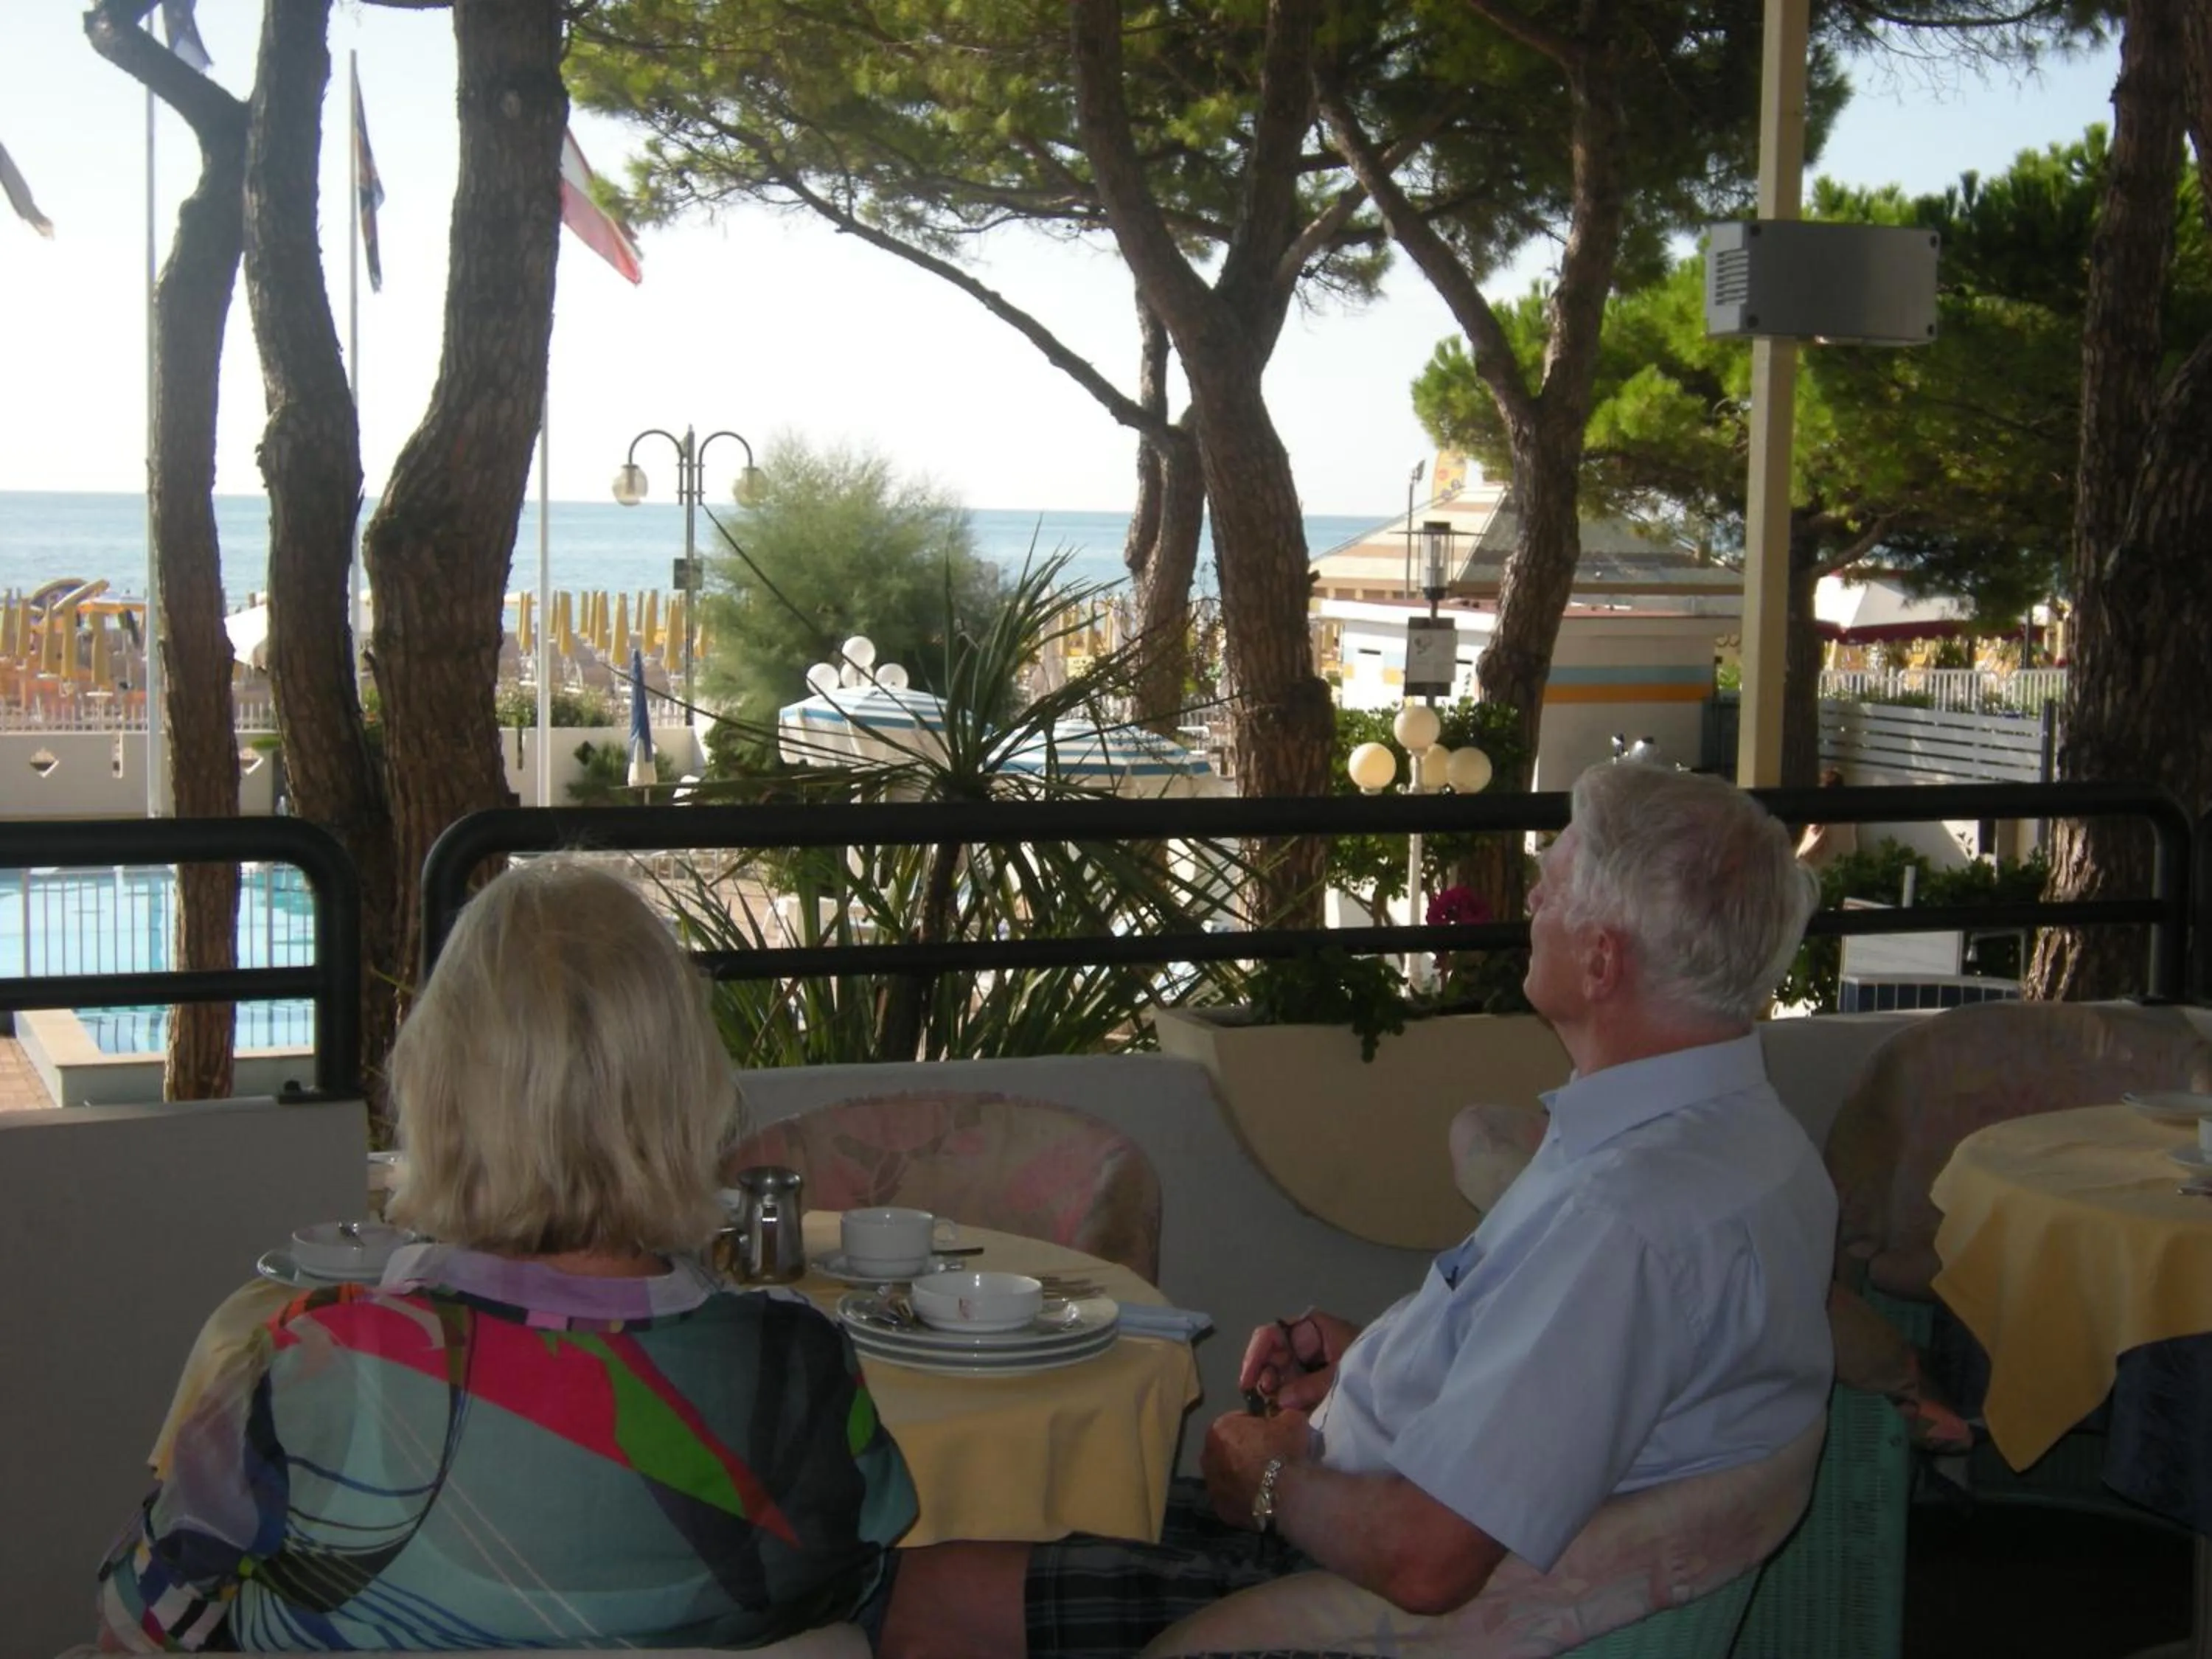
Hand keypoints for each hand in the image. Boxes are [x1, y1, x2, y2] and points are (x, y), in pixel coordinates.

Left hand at [1202, 1406, 1311, 1529]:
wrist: (1285, 1494)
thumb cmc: (1283, 1451)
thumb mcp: (1292, 1420)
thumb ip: (1282, 1416)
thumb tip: (1282, 1419)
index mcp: (1219, 1429)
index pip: (1236, 1421)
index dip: (1254, 1425)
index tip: (1269, 1433)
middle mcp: (1208, 1456)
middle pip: (1227, 1449)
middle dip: (1244, 1451)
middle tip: (1268, 1456)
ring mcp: (1212, 1486)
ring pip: (1227, 1475)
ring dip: (1241, 1474)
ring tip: (1267, 1480)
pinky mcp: (1221, 1509)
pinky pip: (1233, 1498)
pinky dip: (1244, 1496)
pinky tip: (1262, 1497)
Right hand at [1238, 1308, 1359, 1412]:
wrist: (1397, 1380)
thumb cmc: (1369, 1366)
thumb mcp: (1340, 1374)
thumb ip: (1308, 1386)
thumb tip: (1279, 1399)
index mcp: (1311, 1327)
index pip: (1271, 1334)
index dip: (1255, 1356)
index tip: (1248, 1382)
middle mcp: (1306, 1340)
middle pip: (1272, 1354)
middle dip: (1266, 1377)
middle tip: (1266, 1400)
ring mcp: (1309, 1358)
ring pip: (1280, 1372)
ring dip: (1275, 1390)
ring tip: (1277, 1407)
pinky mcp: (1314, 1376)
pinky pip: (1292, 1384)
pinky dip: (1286, 1396)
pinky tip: (1284, 1409)